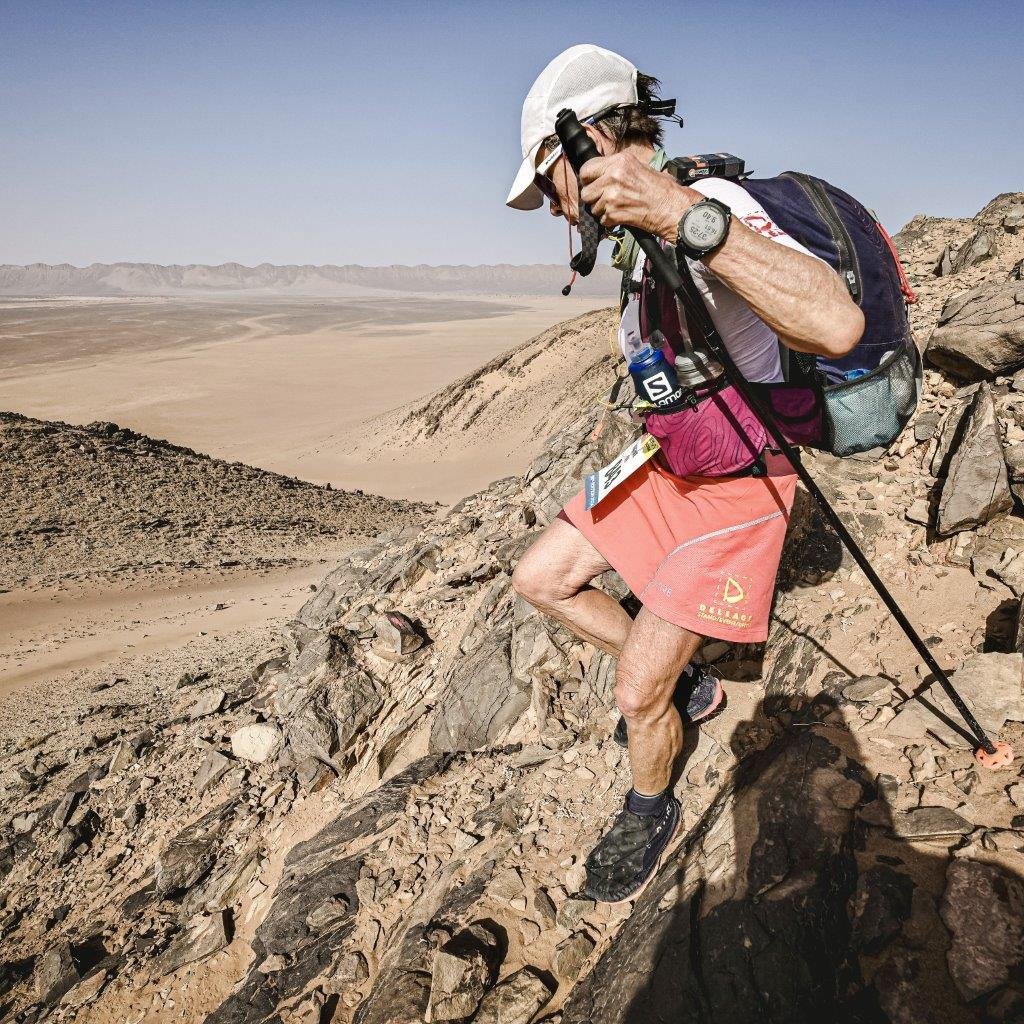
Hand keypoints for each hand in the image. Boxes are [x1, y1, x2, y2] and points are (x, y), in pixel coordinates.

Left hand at [579, 152, 696, 240]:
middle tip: (605, 199)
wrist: (672, 208)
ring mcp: (613, 196)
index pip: (586, 169)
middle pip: (586, 191)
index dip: (588, 179)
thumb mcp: (638, 167)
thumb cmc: (661, 189)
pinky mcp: (614, 213)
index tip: (593, 183)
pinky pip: (601, 220)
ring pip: (592, 207)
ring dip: (602, 210)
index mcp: (619, 162)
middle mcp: (614, 177)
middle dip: (594, 197)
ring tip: (618, 207)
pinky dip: (610, 221)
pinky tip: (622, 216)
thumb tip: (600, 172)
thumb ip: (617, 168)